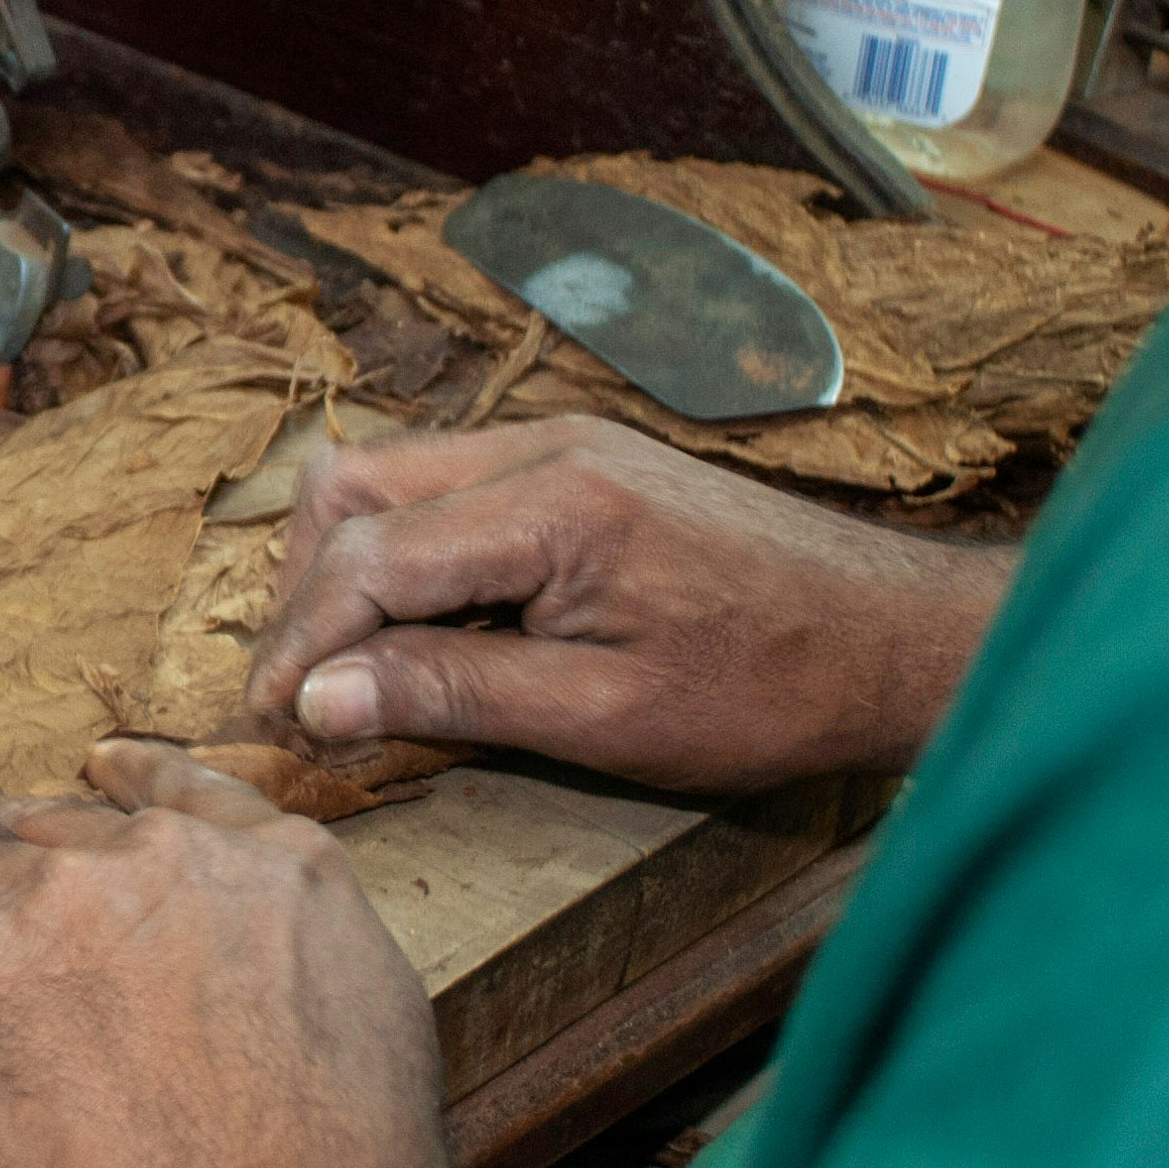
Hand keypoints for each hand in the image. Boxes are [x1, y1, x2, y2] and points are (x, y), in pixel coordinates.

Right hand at [241, 417, 1011, 791]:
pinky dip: (411, 555)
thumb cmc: (769, 688)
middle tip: (306, 695)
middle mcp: (543, 446)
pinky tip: (432, 633)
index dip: (303, 644)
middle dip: (309, 593)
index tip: (274, 724)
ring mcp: (562, 443)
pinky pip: (450, 488)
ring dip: (353, 569)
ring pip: (392, 479)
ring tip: (357, 670)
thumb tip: (318, 699)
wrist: (894, 638)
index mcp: (552, 504)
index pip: (367, 557)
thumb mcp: (603, 718)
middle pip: (354, 489)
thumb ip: (452, 695)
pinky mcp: (581, 463)